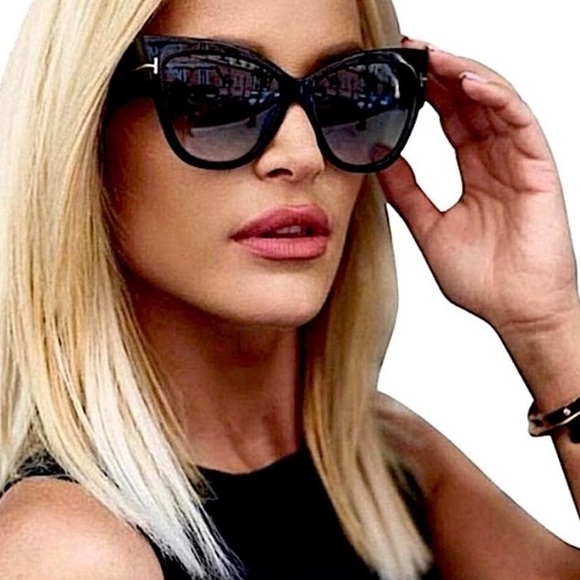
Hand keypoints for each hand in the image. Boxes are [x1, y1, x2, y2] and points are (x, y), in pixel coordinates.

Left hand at [378, 38, 578, 335]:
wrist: (514, 311)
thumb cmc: (481, 278)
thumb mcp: (429, 227)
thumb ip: (407, 192)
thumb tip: (378, 161)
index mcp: (474, 172)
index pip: (451, 120)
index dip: (427, 94)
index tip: (399, 75)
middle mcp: (496, 161)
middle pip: (470, 103)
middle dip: (441, 74)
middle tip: (411, 51)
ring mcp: (518, 162)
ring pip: (494, 103)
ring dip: (464, 76)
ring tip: (433, 58)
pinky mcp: (538, 168)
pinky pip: (518, 122)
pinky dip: (496, 98)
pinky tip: (469, 84)